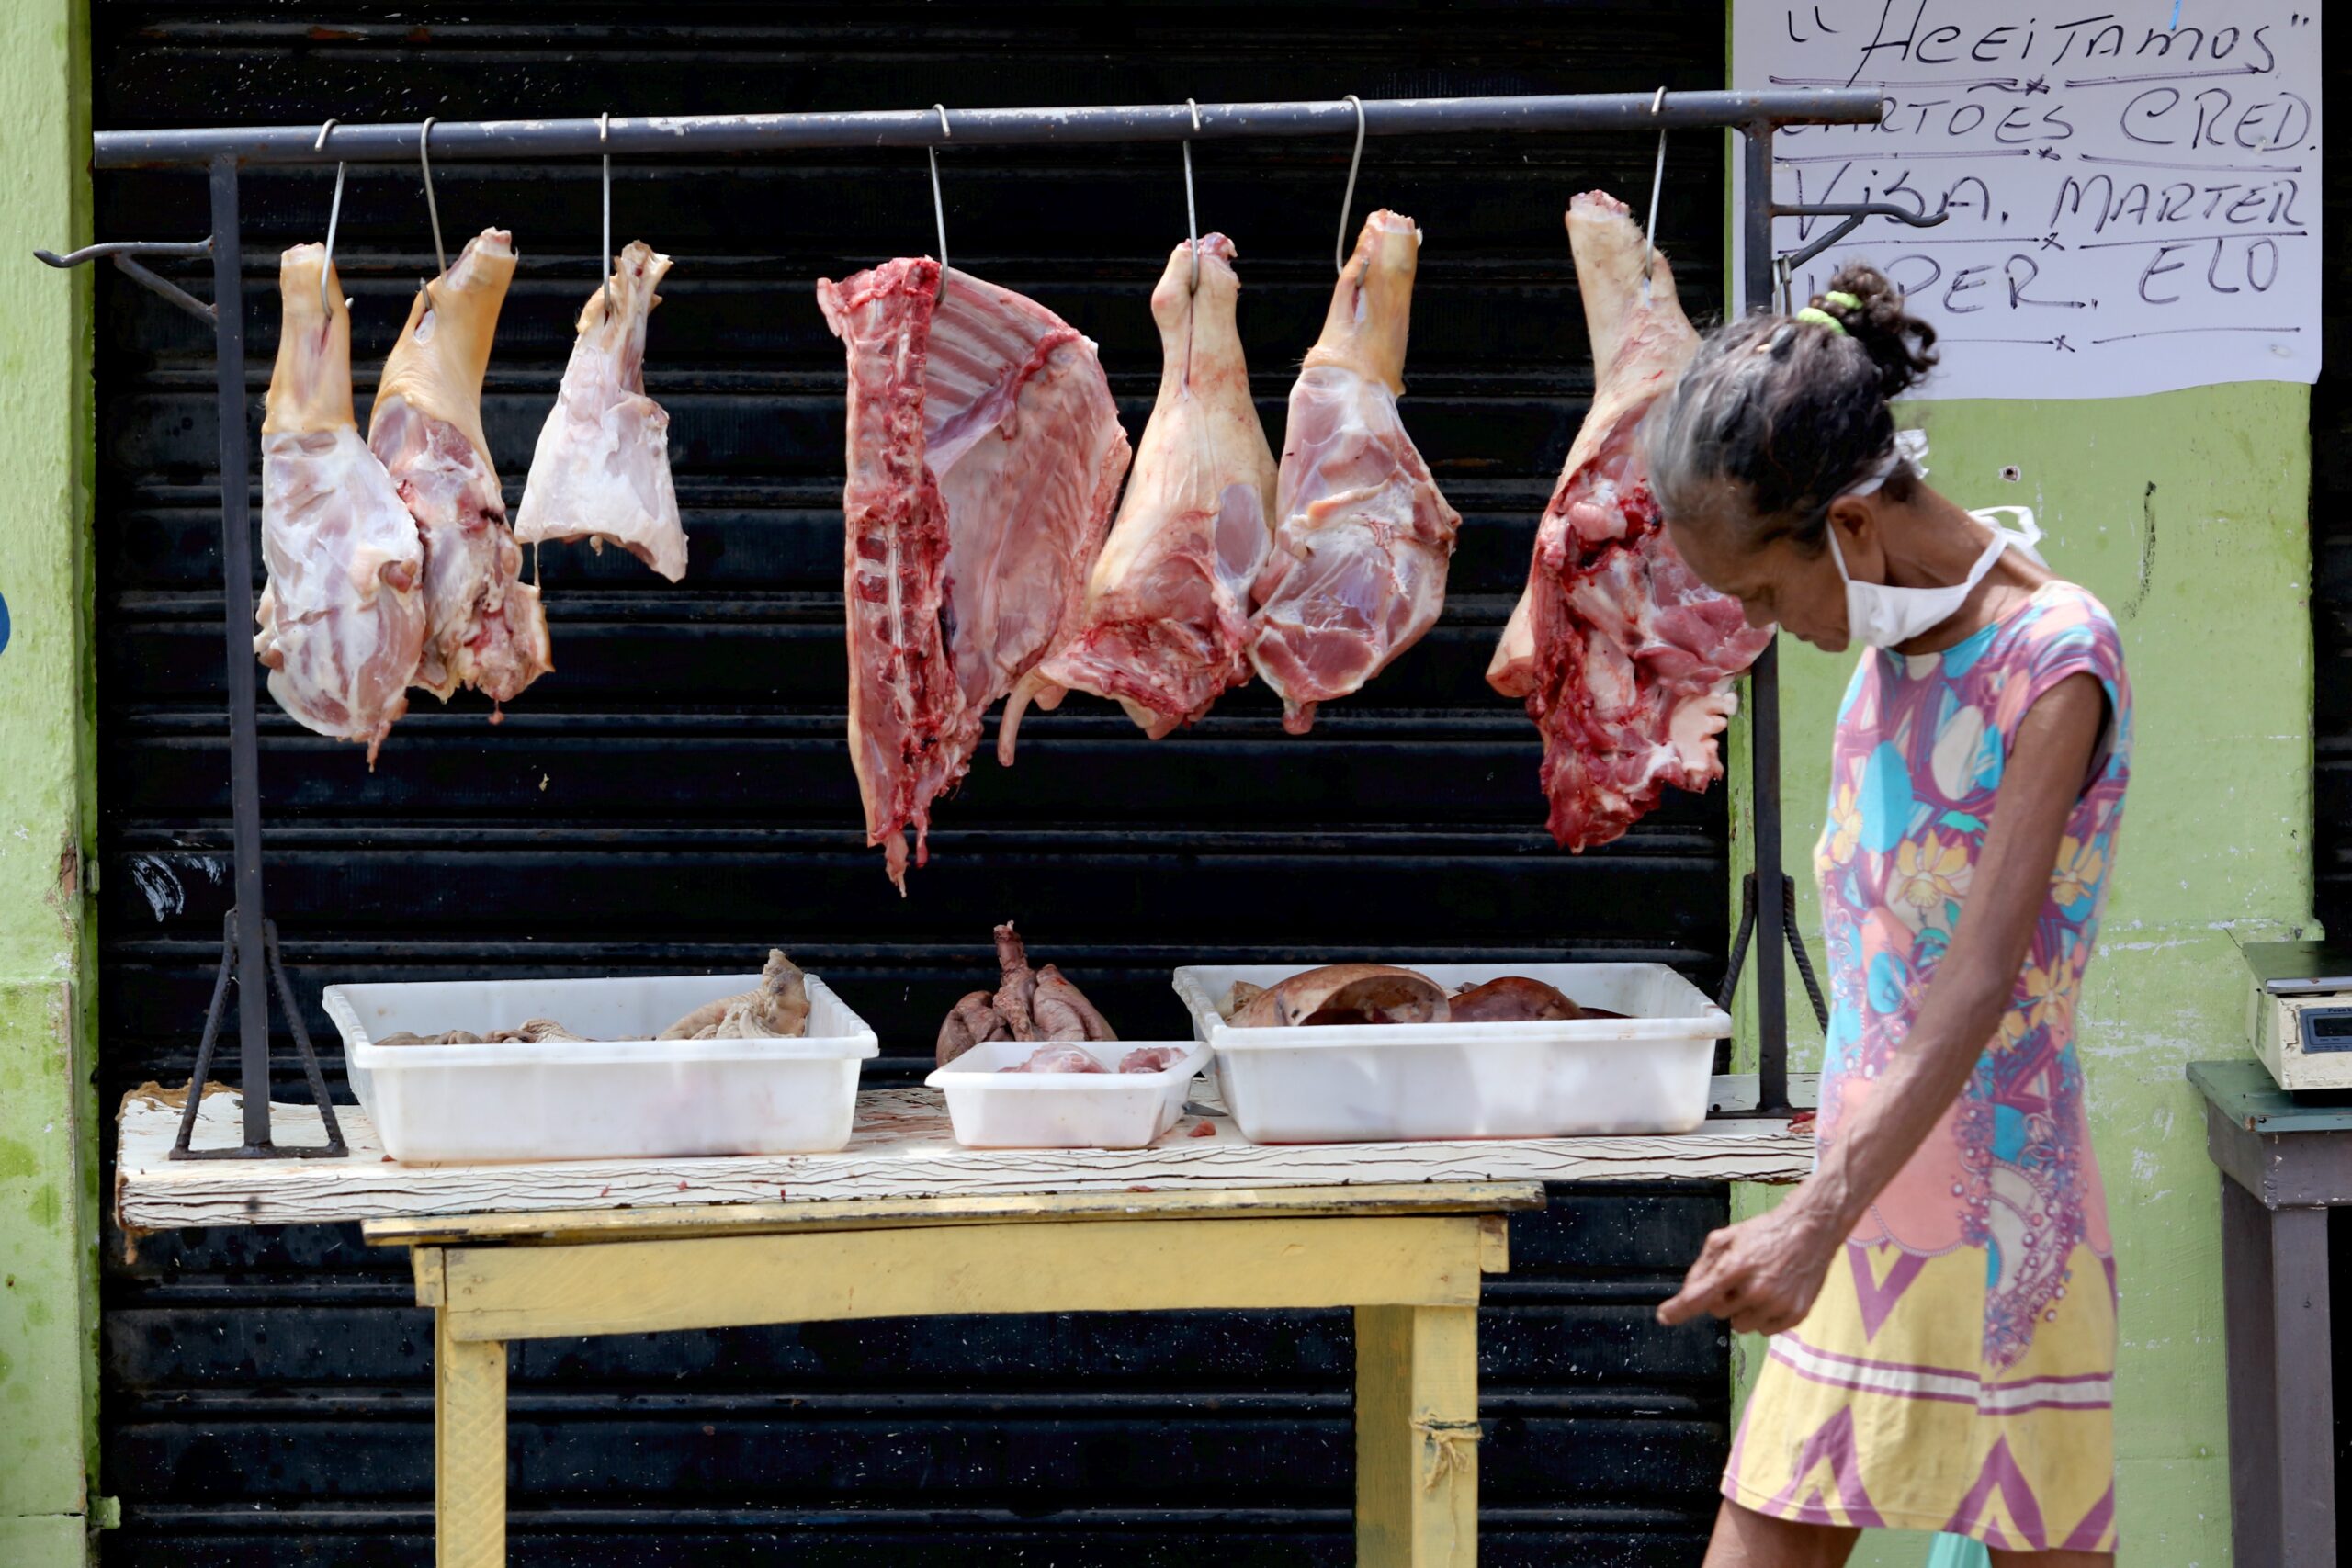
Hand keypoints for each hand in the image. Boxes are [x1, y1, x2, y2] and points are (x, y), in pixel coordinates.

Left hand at [1656, 1196, 1844, 1336]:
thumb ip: (1703, 1265)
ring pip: (1740, 1325)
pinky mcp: (1796, 1315)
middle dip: (1722, 1298)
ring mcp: (1778, 1304)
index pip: (1700, 1296)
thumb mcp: (1727, 1238)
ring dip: (1742, 1310)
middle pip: (1718, 1312)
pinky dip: (1763, 1317)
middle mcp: (1757, 1289)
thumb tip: (1688, 1293)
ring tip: (1758, 1284)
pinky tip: (1774, 1293)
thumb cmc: (1764, 1232)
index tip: (1664, 1317)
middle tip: (1739, 1278)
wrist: (1811, 1230)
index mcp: (1736, 1266)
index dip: (1679, 1309)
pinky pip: (1764, 1330)